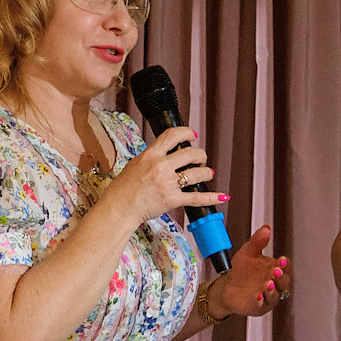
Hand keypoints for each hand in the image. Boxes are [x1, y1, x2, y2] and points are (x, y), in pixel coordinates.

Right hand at [104, 126, 220, 234]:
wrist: (118, 208)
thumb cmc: (122, 189)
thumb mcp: (134, 165)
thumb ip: (151, 158)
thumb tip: (164, 153)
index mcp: (150, 155)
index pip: (173, 135)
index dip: (187, 132)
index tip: (192, 135)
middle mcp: (160, 167)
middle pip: (191, 153)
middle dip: (201, 156)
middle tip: (201, 160)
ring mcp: (167, 183)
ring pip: (198, 173)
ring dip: (206, 173)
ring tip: (206, 174)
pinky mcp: (171, 199)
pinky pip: (197, 198)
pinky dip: (211, 197)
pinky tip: (221, 196)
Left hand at [208, 226, 289, 317]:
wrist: (227, 287)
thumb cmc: (242, 270)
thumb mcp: (248, 253)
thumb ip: (257, 241)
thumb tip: (266, 228)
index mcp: (275, 269)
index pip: (285, 266)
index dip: (284, 264)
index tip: (281, 260)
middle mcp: (275, 284)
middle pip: (284, 281)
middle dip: (281, 276)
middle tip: (275, 270)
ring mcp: (268, 296)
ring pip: (275, 295)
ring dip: (272, 290)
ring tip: (268, 283)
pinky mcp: (258, 307)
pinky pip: (262, 305)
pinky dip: (260, 301)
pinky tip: (257, 296)